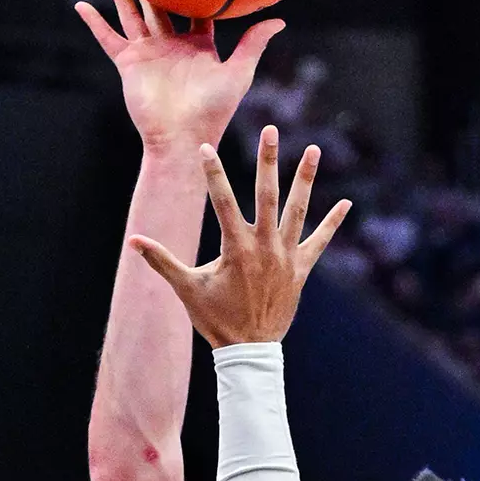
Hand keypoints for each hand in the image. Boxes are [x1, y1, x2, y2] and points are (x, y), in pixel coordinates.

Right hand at [76, 0, 282, 151]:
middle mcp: (173, 46)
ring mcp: (150, 53)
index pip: (197, 11)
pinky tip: (81, 7)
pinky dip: (95, 23)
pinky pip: (109, 38)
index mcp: (199, 46)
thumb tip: (279, 19)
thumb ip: (253, 44)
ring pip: (134, 17)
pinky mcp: (130, 63)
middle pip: (162, 8)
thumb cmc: (214, 110)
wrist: (182, 137)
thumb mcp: (238, 72)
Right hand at [130, 127, 352, 347]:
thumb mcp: (187, 288)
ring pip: (297, 210)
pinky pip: (320, 241)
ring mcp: (286, 257)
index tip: (205, 147)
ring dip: (305, 178)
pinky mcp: (301, 269)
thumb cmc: (215, 319)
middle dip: (267, 160)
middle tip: (270, 130)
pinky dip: (333, 222)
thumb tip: (133, 241)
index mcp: (236, 248)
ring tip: (313, 149)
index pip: (223, 202)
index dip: (213, 174)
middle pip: (267, 195)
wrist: (250, 350)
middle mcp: (264, 247)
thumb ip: (162, 261)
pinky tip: (346, 202)